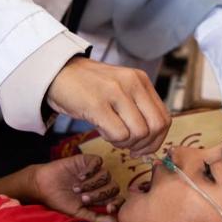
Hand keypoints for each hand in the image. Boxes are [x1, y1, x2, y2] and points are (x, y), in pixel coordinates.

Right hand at [29, 154, 121, 221]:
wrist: (43, 186)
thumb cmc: (60, 201)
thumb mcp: (78, 213)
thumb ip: (96, 218)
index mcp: (100, 198)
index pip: (117, 199)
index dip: (117, 204)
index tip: (109, 209)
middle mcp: (100, 184)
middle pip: (114, 187)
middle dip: (99, 195)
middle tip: (83, 198)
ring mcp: (94, 172)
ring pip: (106, 175)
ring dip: (92, 184)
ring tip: (76, 188)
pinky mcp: (87, 160)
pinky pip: (98, 162)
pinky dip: (91, 170)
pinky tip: (80, 176)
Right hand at [45, 56, 169, 156]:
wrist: (57, 73)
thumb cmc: (88, 86)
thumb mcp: (120, 88)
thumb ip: (137, 106)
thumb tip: (151, 138)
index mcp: (140, 80)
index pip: (164, 117)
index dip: (157, 139)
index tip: (143, 147)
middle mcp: (132, 83)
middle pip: (156, 126)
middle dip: (145, 145)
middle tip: (130, 148)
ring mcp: (115, 92)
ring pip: (139, 132)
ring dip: (126, 143)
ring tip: (112, 135)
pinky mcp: (97, 104)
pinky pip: (119, 134)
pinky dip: (112, 140)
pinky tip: (102, 131)